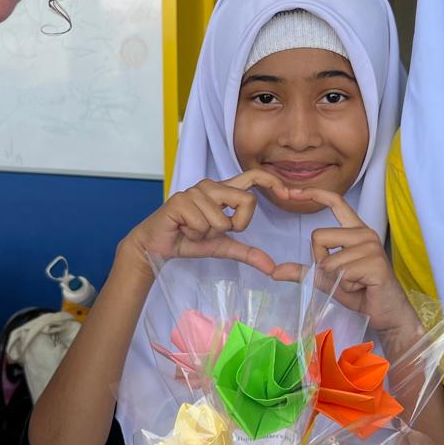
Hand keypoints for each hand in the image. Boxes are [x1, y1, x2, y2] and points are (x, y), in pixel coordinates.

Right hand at [124, 171, 289, 276]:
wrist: (155, 246)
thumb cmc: (188, 240)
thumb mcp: (222, 246)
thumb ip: (246, 252)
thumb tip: (271, 267)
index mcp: (223, 191)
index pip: (253, 177)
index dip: (272, 181)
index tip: (288, 193)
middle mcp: (211, 186)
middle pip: (247, 201)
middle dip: (236, 226)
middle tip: (214, 232)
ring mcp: (195, 191)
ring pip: (223, 219)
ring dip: (209, 234)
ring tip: (194, 231)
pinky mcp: (181, 200)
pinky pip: (204, 224)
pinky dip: (195, 235)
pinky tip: (183, 230)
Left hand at [269, 189, 418, 339]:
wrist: (386, 314)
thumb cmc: (360, 293)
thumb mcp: (326, 280)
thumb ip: (303, 271)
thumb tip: (274, 271)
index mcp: (355, 231)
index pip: (336, 202)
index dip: (314, 194)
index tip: (291, 191)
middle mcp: (364, 233)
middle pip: (318, 237)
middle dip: (320, 262)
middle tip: (342, 276)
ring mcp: (371, 246)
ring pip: (328, 260)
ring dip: (334, 280)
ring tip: (355, 283)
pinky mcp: (375, 262)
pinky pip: (341, 273)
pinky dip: (345, 288)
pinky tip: (361, 288)